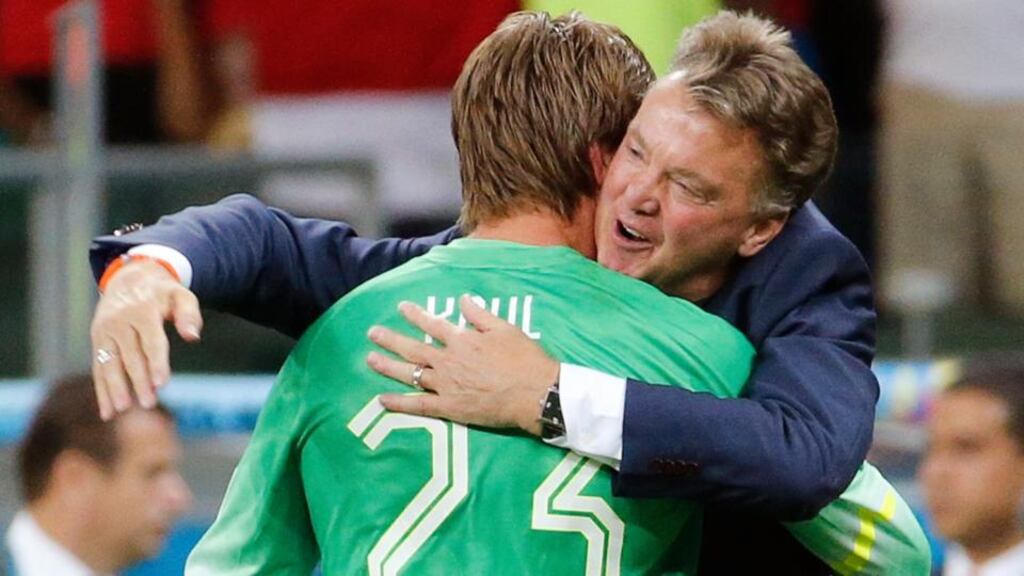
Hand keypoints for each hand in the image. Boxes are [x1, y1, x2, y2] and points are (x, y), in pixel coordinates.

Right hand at [90, 259, 202, 418]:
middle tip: (149, 403)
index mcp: (142, 310)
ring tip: (122, 410)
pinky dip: (102, 390)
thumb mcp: (181, 295)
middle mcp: (119, 321)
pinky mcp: (97, 341)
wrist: (129, 279)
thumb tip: (193, 337)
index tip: (161, 384)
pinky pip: (98, 367)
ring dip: (115, 388)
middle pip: (130, 355)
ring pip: (109, 363)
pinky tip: (108, 412)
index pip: (151, 340)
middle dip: (139, 380)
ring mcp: (104, 331)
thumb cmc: (162, 293)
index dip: (156, 362)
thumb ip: (189, 314)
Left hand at [367, 295, 558, 435]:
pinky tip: (382, 399)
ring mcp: (446, 385)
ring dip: (388, 366)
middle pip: (414, 348)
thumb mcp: (505, 328)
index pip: (433, 324)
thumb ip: (480, 314)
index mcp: (463, 340)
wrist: (535, 393)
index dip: (416, 315)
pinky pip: (418, 405)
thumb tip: (463, 300)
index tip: (401, 308)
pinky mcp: (449, 408)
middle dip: (391, 339)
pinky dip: (399, 403)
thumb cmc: (525, 359)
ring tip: (370, 359)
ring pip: (410, 374)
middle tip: (372, 333)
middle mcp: (449, 361)